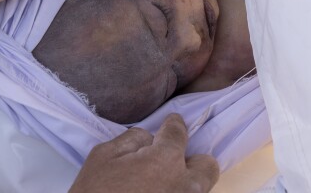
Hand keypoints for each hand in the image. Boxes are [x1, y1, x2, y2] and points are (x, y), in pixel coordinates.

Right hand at [69, 114, 219, 192]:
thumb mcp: (103, 155)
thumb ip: (133, 139)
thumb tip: (149, 139)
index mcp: (166, 160)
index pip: (178, 132)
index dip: (173, 124)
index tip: (171, 123)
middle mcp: (185, 186)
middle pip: (207, 166)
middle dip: (192, 160)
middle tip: (170, 163)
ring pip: (198, 188)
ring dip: (183, 182)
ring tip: (157, 184)